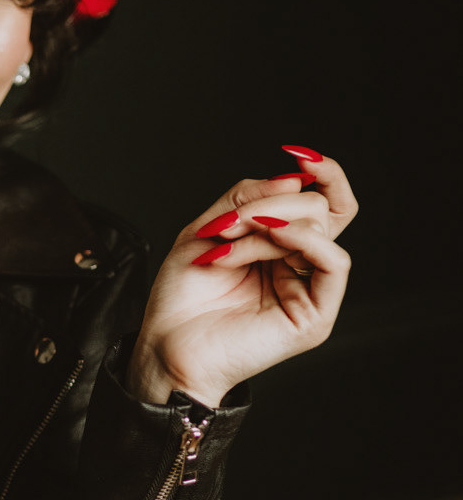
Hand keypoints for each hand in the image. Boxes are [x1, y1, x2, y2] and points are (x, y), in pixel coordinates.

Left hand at [125, 148, 355, 406]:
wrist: (165, 346)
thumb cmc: (182, 298)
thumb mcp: (208, 229)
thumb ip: (247, 198)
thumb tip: (296, 179)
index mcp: (282, 247)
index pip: (324, 201)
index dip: (323, 172)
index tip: (296, 153)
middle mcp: (301, 266)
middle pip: (320, 208)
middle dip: (268, 203)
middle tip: (224, 222)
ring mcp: (311, 291)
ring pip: (320, 228)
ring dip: (267, 223)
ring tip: (224, 241)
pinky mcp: (315, 316)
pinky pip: (335, 262)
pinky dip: (302, 239)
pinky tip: (268, 238)